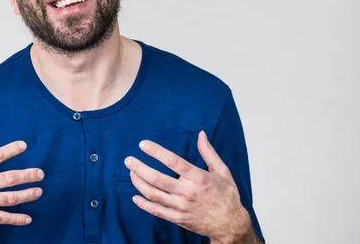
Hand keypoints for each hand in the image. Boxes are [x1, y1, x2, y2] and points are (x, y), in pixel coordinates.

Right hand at [0, 140, 43, 238]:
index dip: (10, 150)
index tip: (24, 145)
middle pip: (8, 178)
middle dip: (27, 175)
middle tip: (40, 173)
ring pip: (9, 197)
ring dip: (26, 195)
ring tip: (38, 192)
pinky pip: (2, 217)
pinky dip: (16, 219)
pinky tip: (27, 219)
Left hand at [124, 131, 253, 243]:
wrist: (230, 224)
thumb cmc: (227, 196)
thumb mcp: (222, 171)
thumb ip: (209, 152)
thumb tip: (201, 134)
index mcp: (199, 178)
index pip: (173, 162)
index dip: (156, 152)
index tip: (143, 144)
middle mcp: (188, 192)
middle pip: (157, 178)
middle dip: (140, 167)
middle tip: (129, 160)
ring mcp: (181, 207)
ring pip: (153, 194)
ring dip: (139, 182)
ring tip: (131, 173)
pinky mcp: (177, 218)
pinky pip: (156, 211)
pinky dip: (143, 204)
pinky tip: (135, 196)